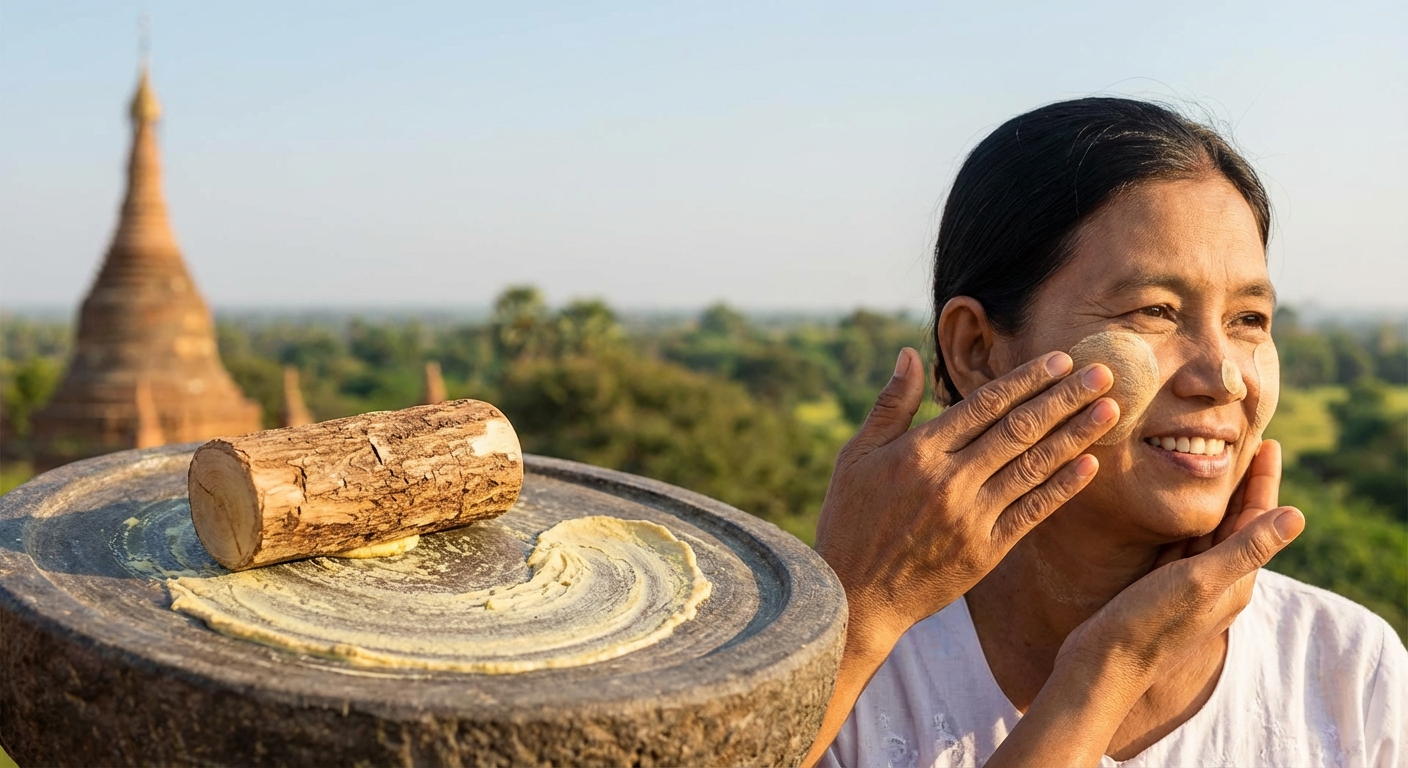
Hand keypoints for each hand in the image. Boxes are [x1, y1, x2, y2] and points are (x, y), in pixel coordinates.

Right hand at [815, 346, 1118, 651]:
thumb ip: (890, 404)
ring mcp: (970, 517)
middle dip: (1065, 398)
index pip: (985, 404)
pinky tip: (1090, 465)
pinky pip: (1032, 512)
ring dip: (1076, 435)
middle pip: (1019, 429)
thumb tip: (910, 353)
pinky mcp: (985, 551)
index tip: (1061, 360)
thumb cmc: (850, 520)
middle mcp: (949, 480)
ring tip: (1110, 410)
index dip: (1027, 380)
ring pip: (1033, 466)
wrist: (854, 596)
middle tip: (1103, 373)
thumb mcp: (856, 456)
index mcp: (919, 451)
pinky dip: (1062, 487)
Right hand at [1057, 439, 1300, 683]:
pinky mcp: (1161, 585)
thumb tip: (1298, 515)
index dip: (1265, 481)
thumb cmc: (1149, 622)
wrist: (1103, 664)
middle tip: (1245, 442)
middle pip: (1237, 522)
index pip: (1259, 519)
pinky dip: (1186, 517)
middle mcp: (1217, 581)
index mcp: (1235, 579)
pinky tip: (1175, 503)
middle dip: (1243, 484)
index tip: (1269, 443)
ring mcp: (1188, 584)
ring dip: (1215, 498)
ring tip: (1213, 461)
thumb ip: (1247, 548)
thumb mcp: (1200, 580)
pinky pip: (1182, 543)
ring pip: (1209, 531)